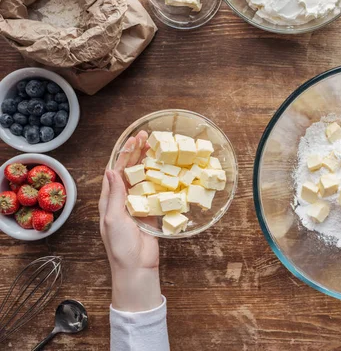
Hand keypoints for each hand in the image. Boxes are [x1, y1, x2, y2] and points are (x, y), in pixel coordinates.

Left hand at [99, 131, 161, 311]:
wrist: (137, 266)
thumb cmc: (120, 246)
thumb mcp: (113, 218)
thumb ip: (114, 194)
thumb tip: (111, 170)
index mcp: (110, 199)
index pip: (116, 170)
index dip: (124, 153)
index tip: (134, 140)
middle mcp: (123, 198)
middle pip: (130, 170)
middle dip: (137, 152)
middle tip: (147, 136)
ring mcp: (138, 204)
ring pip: (144, 178)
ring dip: (149, 162)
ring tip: (157, 148)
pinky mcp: (152, 211)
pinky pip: (156, 191)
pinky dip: (161, 179)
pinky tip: (167, 169)